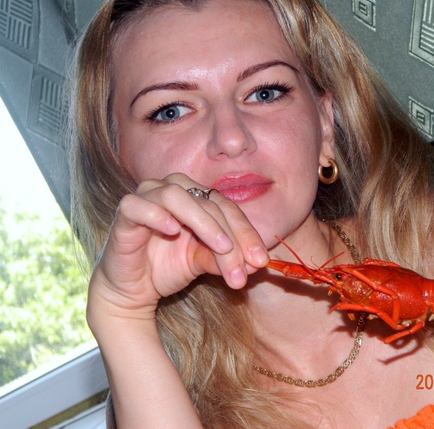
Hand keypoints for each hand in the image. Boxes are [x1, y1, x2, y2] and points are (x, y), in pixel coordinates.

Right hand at [88, 173, 267, 322]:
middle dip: (231, 237)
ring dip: (203, 222)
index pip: (227, 208)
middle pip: (209, 204)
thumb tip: (255, 263)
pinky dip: (157, 214)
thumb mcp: (205, 263)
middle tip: (242, 269)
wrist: (131, 291)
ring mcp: (147, 198)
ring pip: (177, 195)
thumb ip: (226, 257)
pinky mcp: (124, 213)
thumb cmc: (168, 268)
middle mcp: (172, 191)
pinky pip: (137, 204)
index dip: (246, 233)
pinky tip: (173, 230)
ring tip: (221, 247)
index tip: (260, 261)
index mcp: (195, 198)